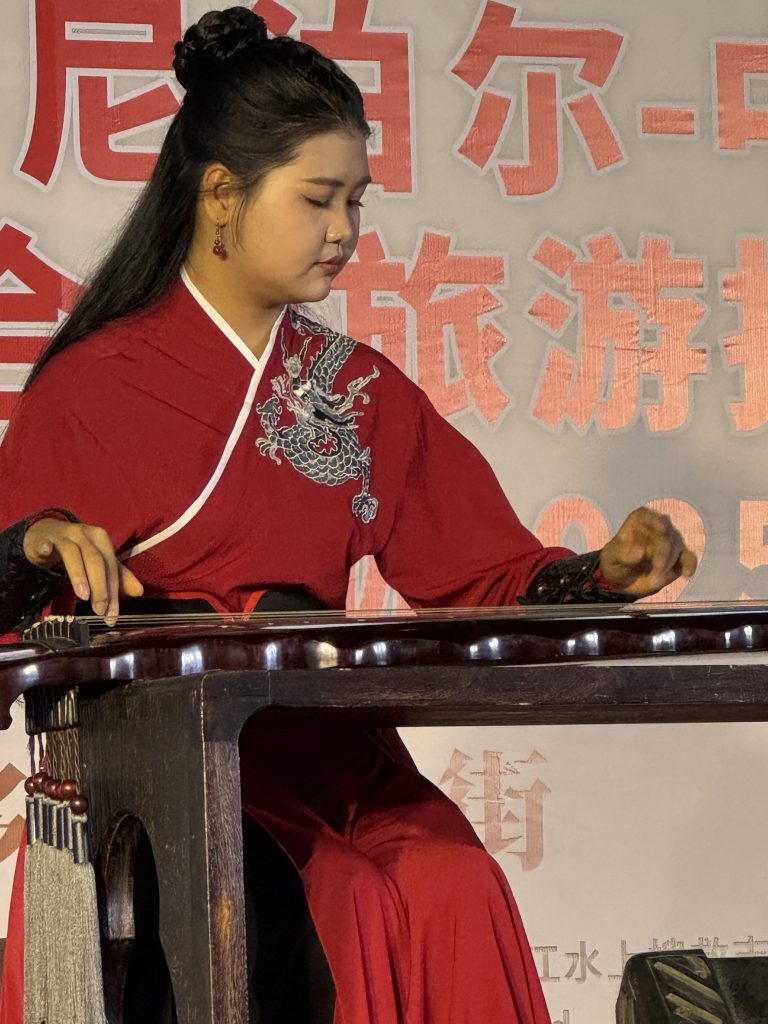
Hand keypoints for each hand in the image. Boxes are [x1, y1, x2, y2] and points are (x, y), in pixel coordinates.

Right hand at [23, 518, 142, 624]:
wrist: (46, 533)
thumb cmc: (76, 550)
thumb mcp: (98, 561)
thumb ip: (117, 576)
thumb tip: (139, 592)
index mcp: (101, 539)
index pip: (111, 567)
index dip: (113, 592)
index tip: (112, 615)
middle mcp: (85, 534)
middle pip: (96, 560)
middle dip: (100, 587)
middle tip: (99, 610)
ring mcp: (63, 534)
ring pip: (74, 554)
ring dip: (79, 575)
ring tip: (83, 596)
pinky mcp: (43, 538)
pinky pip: (45, 543)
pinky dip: (45, 548)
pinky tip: (46, 552)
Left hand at [599, 506, 697, 597]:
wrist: (622, 579)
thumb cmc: (615, 561)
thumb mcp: (612, 558)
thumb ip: (623, 554)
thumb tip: (640, 551)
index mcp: (638, 521)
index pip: (646, 515)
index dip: (654, 520)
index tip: (661, 528)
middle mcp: (657, 526)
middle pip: (665, 533)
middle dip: (663, 552)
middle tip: (657, 568)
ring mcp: (671, 541)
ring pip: (677, 547)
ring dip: (669, 563)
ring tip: (656, 579)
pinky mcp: (680, 557)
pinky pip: (688, 558)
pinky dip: (689, 565)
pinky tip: (686, 573)